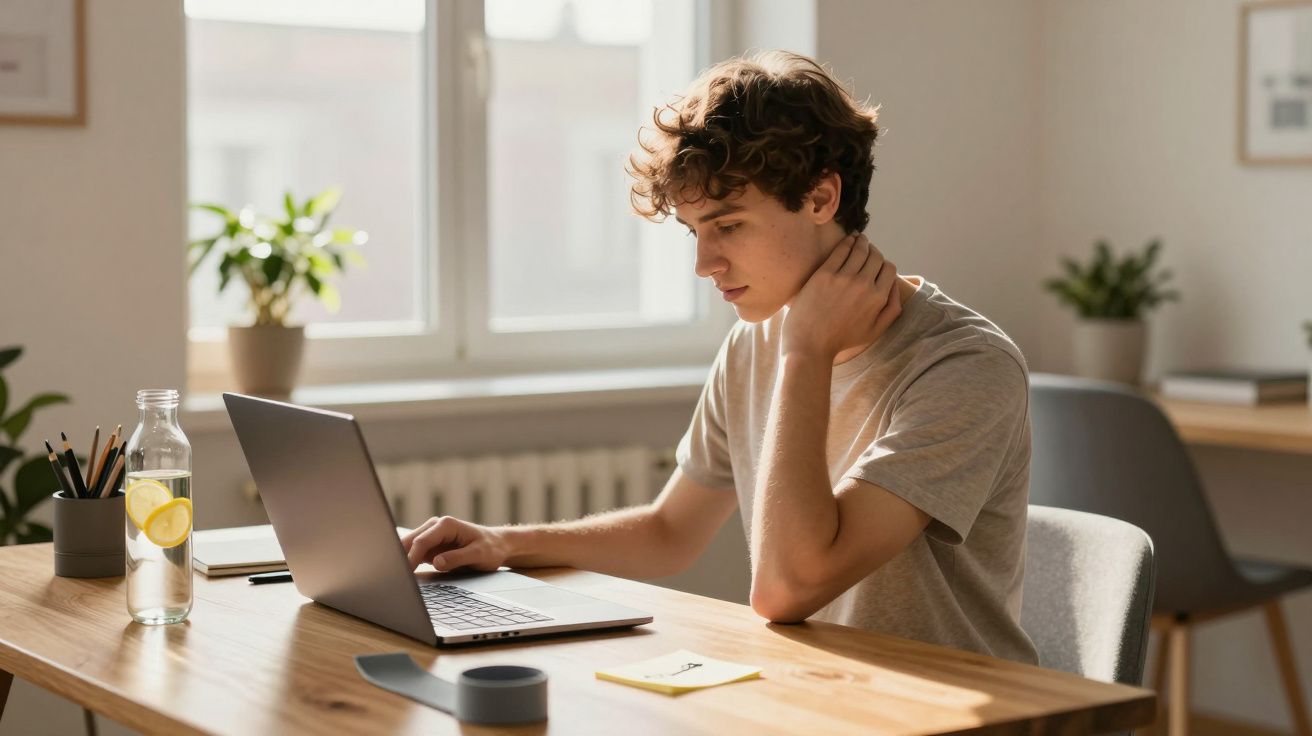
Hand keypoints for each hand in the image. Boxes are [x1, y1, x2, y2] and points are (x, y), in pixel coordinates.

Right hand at [400, 516, 509, 572]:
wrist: (497, 545)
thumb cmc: (490, 548)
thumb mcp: (478, 554)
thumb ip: (457, 558)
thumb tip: (437, 563)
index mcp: (446, 525)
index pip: (422, 541)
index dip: (411, 558)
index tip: (405, 573)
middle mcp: (435, 527)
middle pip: (410, 542)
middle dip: (400, 558)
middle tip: (393, 578)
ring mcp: (431, 536)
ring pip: (408, 547)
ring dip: (401, 561)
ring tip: (395, 579)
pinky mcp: (430, 547)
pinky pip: (413, 554)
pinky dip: (407, 564)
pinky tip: (403, 576)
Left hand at [782, 233, 901, 360]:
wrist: (809, 345)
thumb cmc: (841, 340)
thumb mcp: (874, 331)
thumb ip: (892, 309)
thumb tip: (897, 287)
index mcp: (878, 298)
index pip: (889, 268)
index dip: (884, 264)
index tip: (876, 264)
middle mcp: (864, 285)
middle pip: (875, 256)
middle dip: (873, 251)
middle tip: (867, 248)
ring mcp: (843, 278)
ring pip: (859, 249)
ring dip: (861, 241)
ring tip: (858, 239)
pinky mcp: (824, 274)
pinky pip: (840, 250)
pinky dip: (847, 242)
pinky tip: (847, 240)